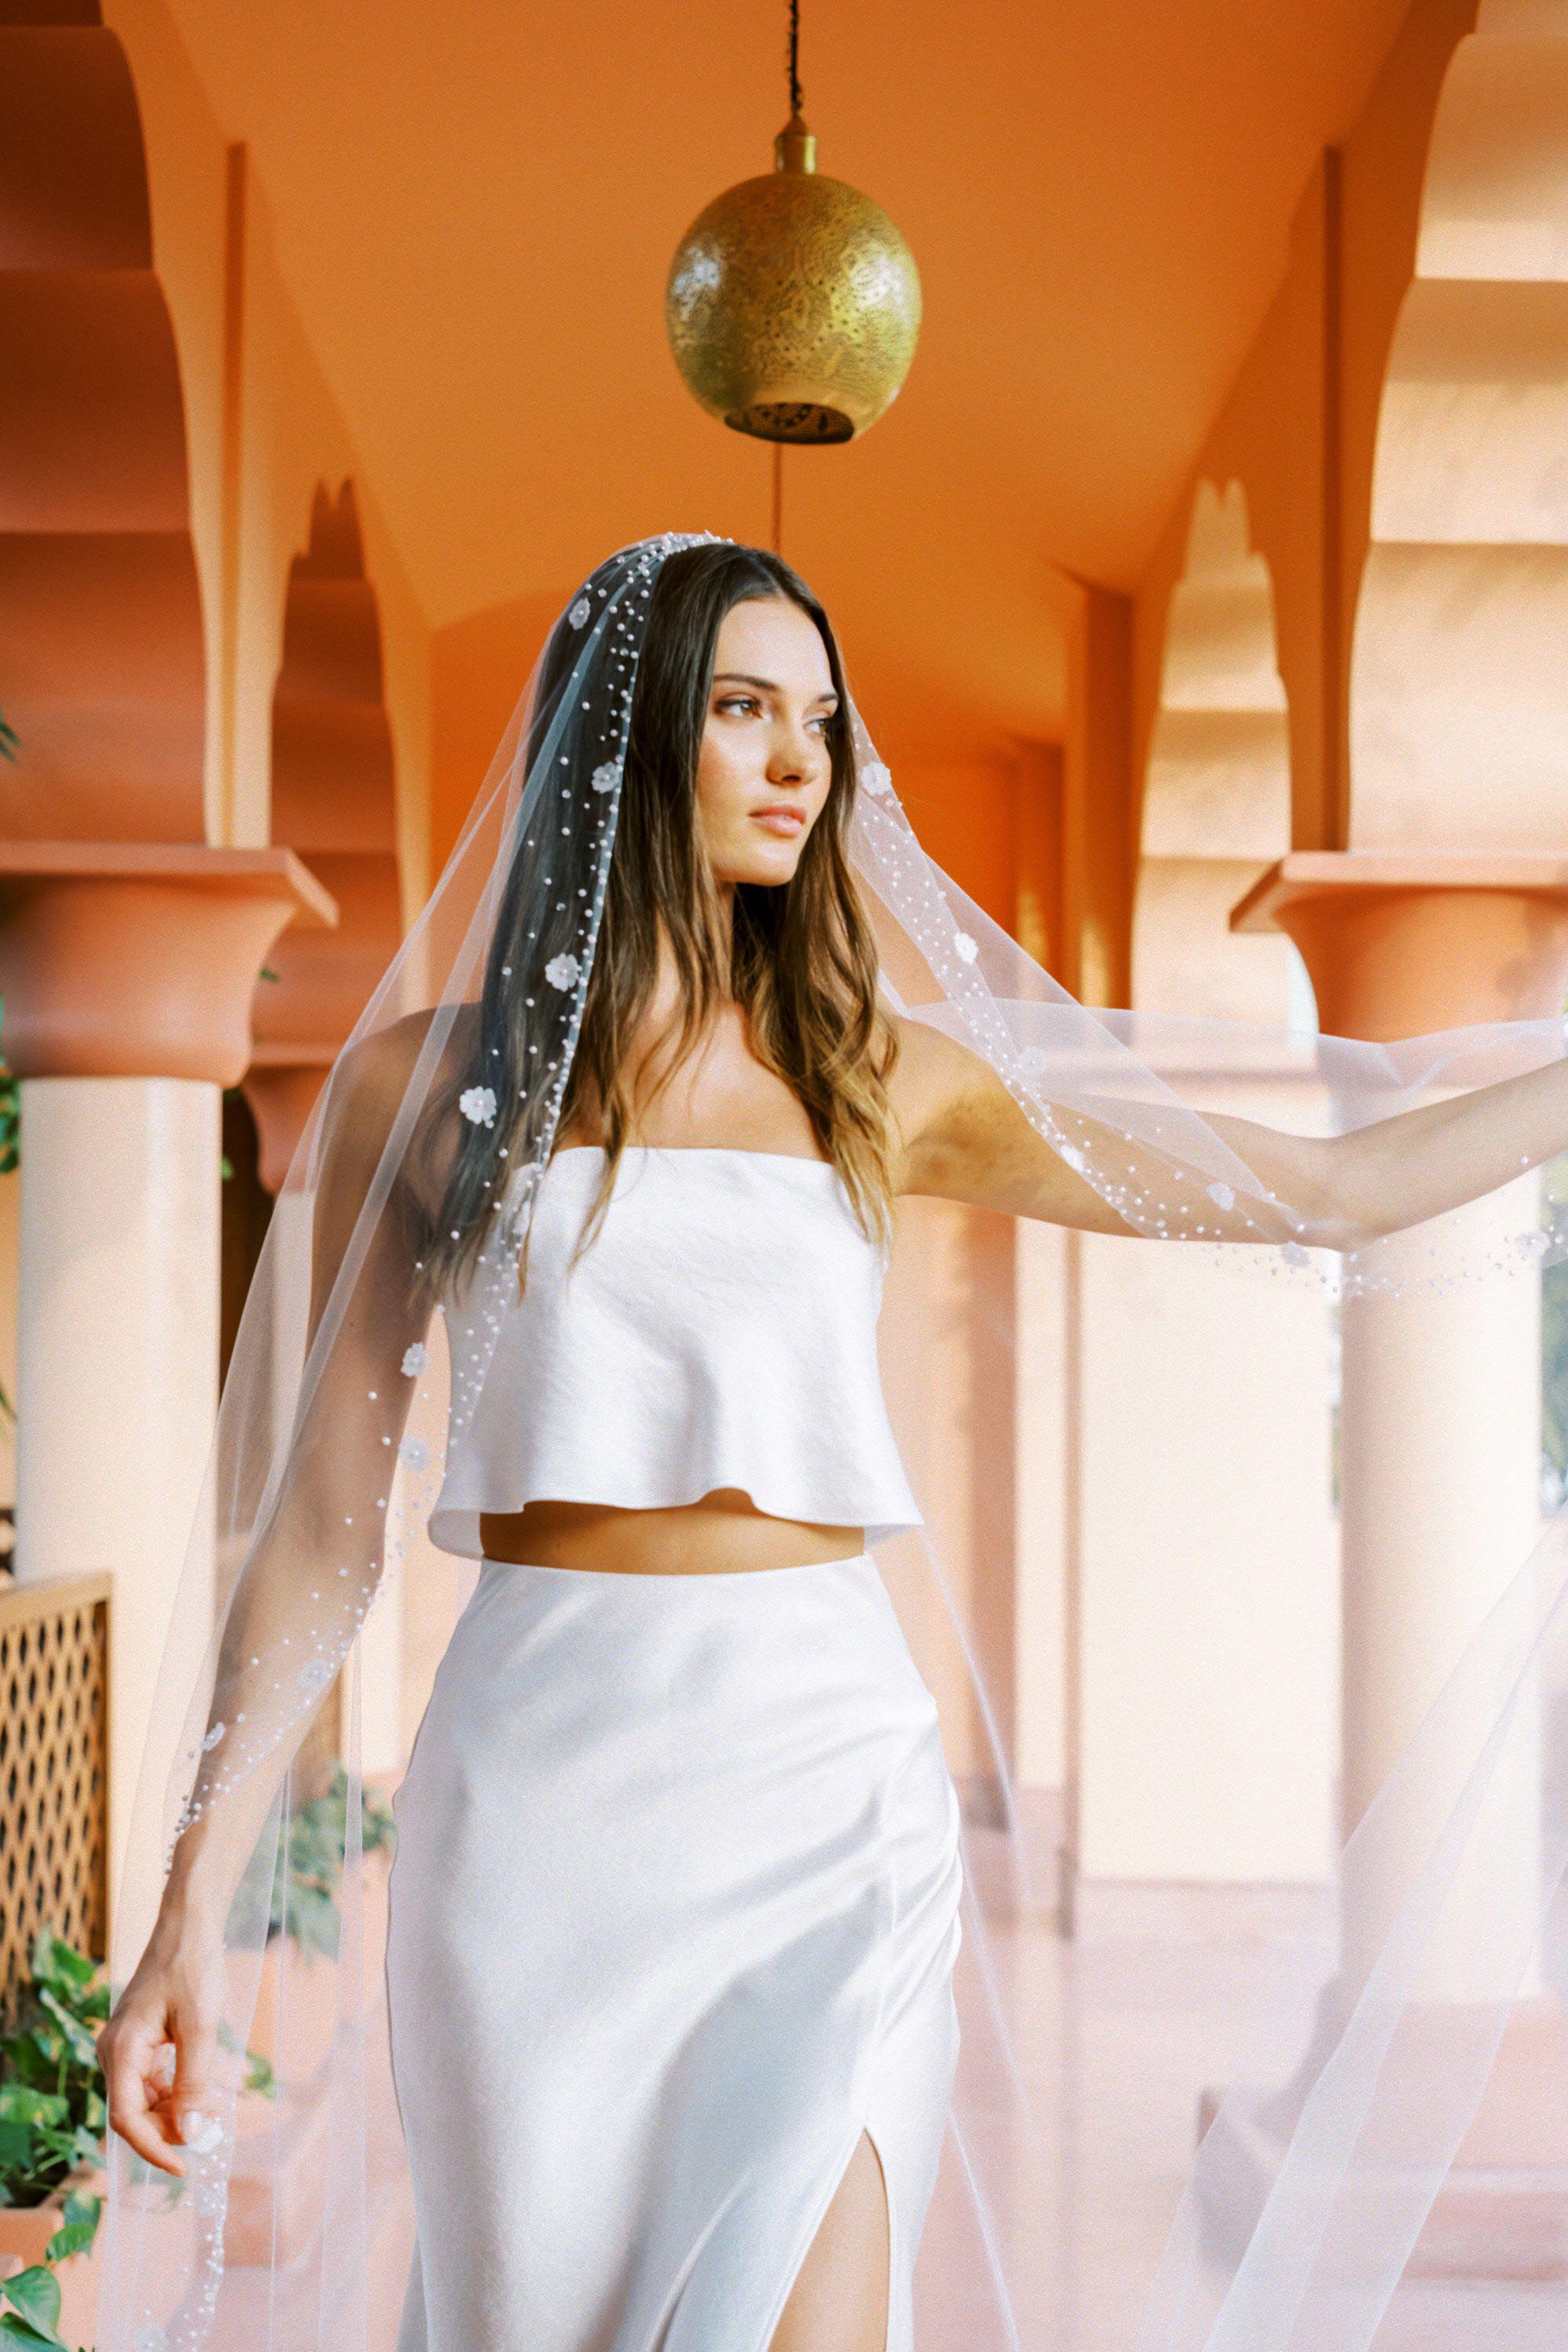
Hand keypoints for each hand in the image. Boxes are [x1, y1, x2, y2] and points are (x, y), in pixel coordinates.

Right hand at [96, 1921, 225, 2177]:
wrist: (189, 1924)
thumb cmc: (193, 1967)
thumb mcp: (200, 2027)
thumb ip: (193, 2083)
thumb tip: (191, 2134)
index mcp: (121, 2050)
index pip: (126, 2119)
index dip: (153, 2149)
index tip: (184, 2170)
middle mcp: (115, 2052)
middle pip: (134, 2114)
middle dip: (169, 2132)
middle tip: (211, 2137)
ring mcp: (126, 2047)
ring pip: (144, 2101)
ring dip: (175, 2115)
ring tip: (214, 2116)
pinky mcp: (141, 2041)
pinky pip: (152, 2082)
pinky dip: (176, 2094)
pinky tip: (204, 2095)